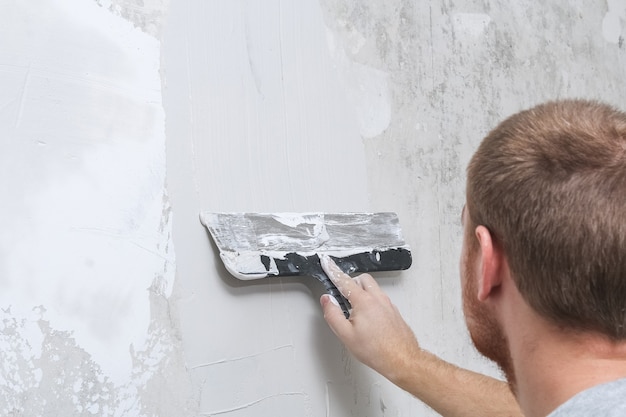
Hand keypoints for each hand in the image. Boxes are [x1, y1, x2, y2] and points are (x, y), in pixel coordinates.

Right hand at [319, 254, 420, 382]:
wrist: (401, 359)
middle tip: (342, 294)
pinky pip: (380, 298)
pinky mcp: (393, 311)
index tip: (327, 263)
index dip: (333, 271)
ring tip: (355, 311)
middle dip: (350, 282)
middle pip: (362, 279)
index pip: (345, 281)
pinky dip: (371, 301)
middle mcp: (378, 299)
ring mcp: (388, 304)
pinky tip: (368, 318)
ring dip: (362, 292)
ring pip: (372, 288)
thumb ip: (333, 314)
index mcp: (364, 302)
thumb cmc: (377, 350)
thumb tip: (327, 300)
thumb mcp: (346, 335)